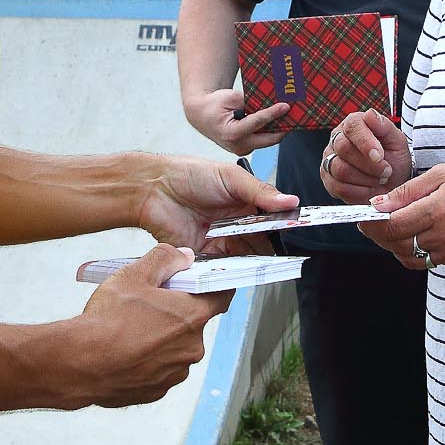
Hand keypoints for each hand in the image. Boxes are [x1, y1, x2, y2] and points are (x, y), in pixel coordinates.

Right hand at [67, 245, 227, 407]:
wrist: (79, 364)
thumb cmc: (107, 319)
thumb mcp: (134, 275)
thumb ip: (165, 259)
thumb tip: (184, 257)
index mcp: (192, 316)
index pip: (221, 297)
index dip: (212, 287)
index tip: (199, 283)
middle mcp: (192, 348)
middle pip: (193, 323)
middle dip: (176, 313)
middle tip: (148, 305)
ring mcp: (175, 372)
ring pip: (175, 348)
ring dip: (161, 339)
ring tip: (130, 330)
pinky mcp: (157, 390)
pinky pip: (159, 369)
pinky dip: (147, 360)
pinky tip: (125, 351)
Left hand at [134, 155, 296, 252]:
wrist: (153, 189)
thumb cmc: (190, 175)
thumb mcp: (231, 177)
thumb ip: (260, 192)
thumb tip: (291, 202)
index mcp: (246, 204)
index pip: (272, 220)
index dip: (282, 226)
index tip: (290, 230)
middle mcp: (236, 225)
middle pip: (260, 243)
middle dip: (267, 248)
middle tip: (273, 249)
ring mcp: (221, 242)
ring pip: (244, 258)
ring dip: (250, 260)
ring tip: (254, 257)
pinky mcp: (204, 257)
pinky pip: (221, 267)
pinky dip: (228, 269)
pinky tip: (233, 265)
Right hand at [184, 85, 288, 155]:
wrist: (202, 116)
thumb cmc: (214, 105)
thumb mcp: (230, 98)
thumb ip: (249, 102)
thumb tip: (270, 102)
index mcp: (231, 133)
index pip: (258, 122)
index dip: (273, 113)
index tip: (286, 106)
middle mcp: (237, 145)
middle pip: (269, 138)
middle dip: (283, 126)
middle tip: (295, 113)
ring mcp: (242, 150)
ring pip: (268, 140)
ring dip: (279, 128)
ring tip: (288, 115)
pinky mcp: (246, 149)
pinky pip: (263, 140)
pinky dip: (270, 130)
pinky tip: (277, 120)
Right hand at [321, 109, 412, 201]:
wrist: (393, 182)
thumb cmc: (394, 159)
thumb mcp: (397, 141)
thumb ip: (384, 126)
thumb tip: (371, 114)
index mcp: (354, 124)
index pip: (353, 127)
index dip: (366, 142)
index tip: (379, 156)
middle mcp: (337, 139)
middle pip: (344, 149)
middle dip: (370, 165)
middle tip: (386, 171)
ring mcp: (329, 160)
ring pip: (340, 170)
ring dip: (366, 179)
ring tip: (379, 179)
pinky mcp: (328, 180)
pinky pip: (339, 188)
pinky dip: (359, 192)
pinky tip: (370, 188)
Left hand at [364, 163, 444, 269]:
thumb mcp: (443, 175)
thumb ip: (408, 191)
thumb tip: (379, 204)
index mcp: (438, 210)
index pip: (392, 226)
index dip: (372, 223)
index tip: (364, 217)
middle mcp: (444, 236)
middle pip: (397, 244)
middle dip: (380, 235)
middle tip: (375, 223)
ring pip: (410, 257)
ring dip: (397, 245)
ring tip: (397, 229)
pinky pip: (428, 262)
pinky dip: (417, 252)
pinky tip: (419, 236)